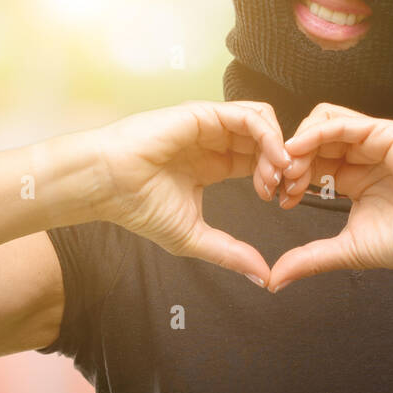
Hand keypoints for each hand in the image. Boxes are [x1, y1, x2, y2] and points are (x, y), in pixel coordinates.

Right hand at [89, 100, 289, 284]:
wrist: (106, 185)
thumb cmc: (138, 207)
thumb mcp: (193, 236)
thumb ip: (231, 254)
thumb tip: (263, 278)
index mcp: (215, 164)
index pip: (260, 162)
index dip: (276, 178)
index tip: (280, 201)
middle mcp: (216, 141)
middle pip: (267, 141)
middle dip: (285, 163)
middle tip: (286, 188)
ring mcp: (211, 125)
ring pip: (264, 123)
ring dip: (280, 147)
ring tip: (280, 174)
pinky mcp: (205, 114)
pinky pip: (249, 116)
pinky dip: (269, 135)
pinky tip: (273, 158)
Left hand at [267, 103, 392, 291]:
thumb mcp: (348, 248)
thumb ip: (311, 257)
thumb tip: (277, 279)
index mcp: (352, 176)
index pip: (309, 161)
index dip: (289, 175)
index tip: (280, 199)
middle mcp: (362, 154)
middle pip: (310, 138)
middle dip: (288, 158)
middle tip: (281, 184)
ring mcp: (374, 141)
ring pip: (322, 120)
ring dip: (299, 142)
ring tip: (291, 169)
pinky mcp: (386, 133)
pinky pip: (342, 122)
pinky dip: (315, 132)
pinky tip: (300, 151)